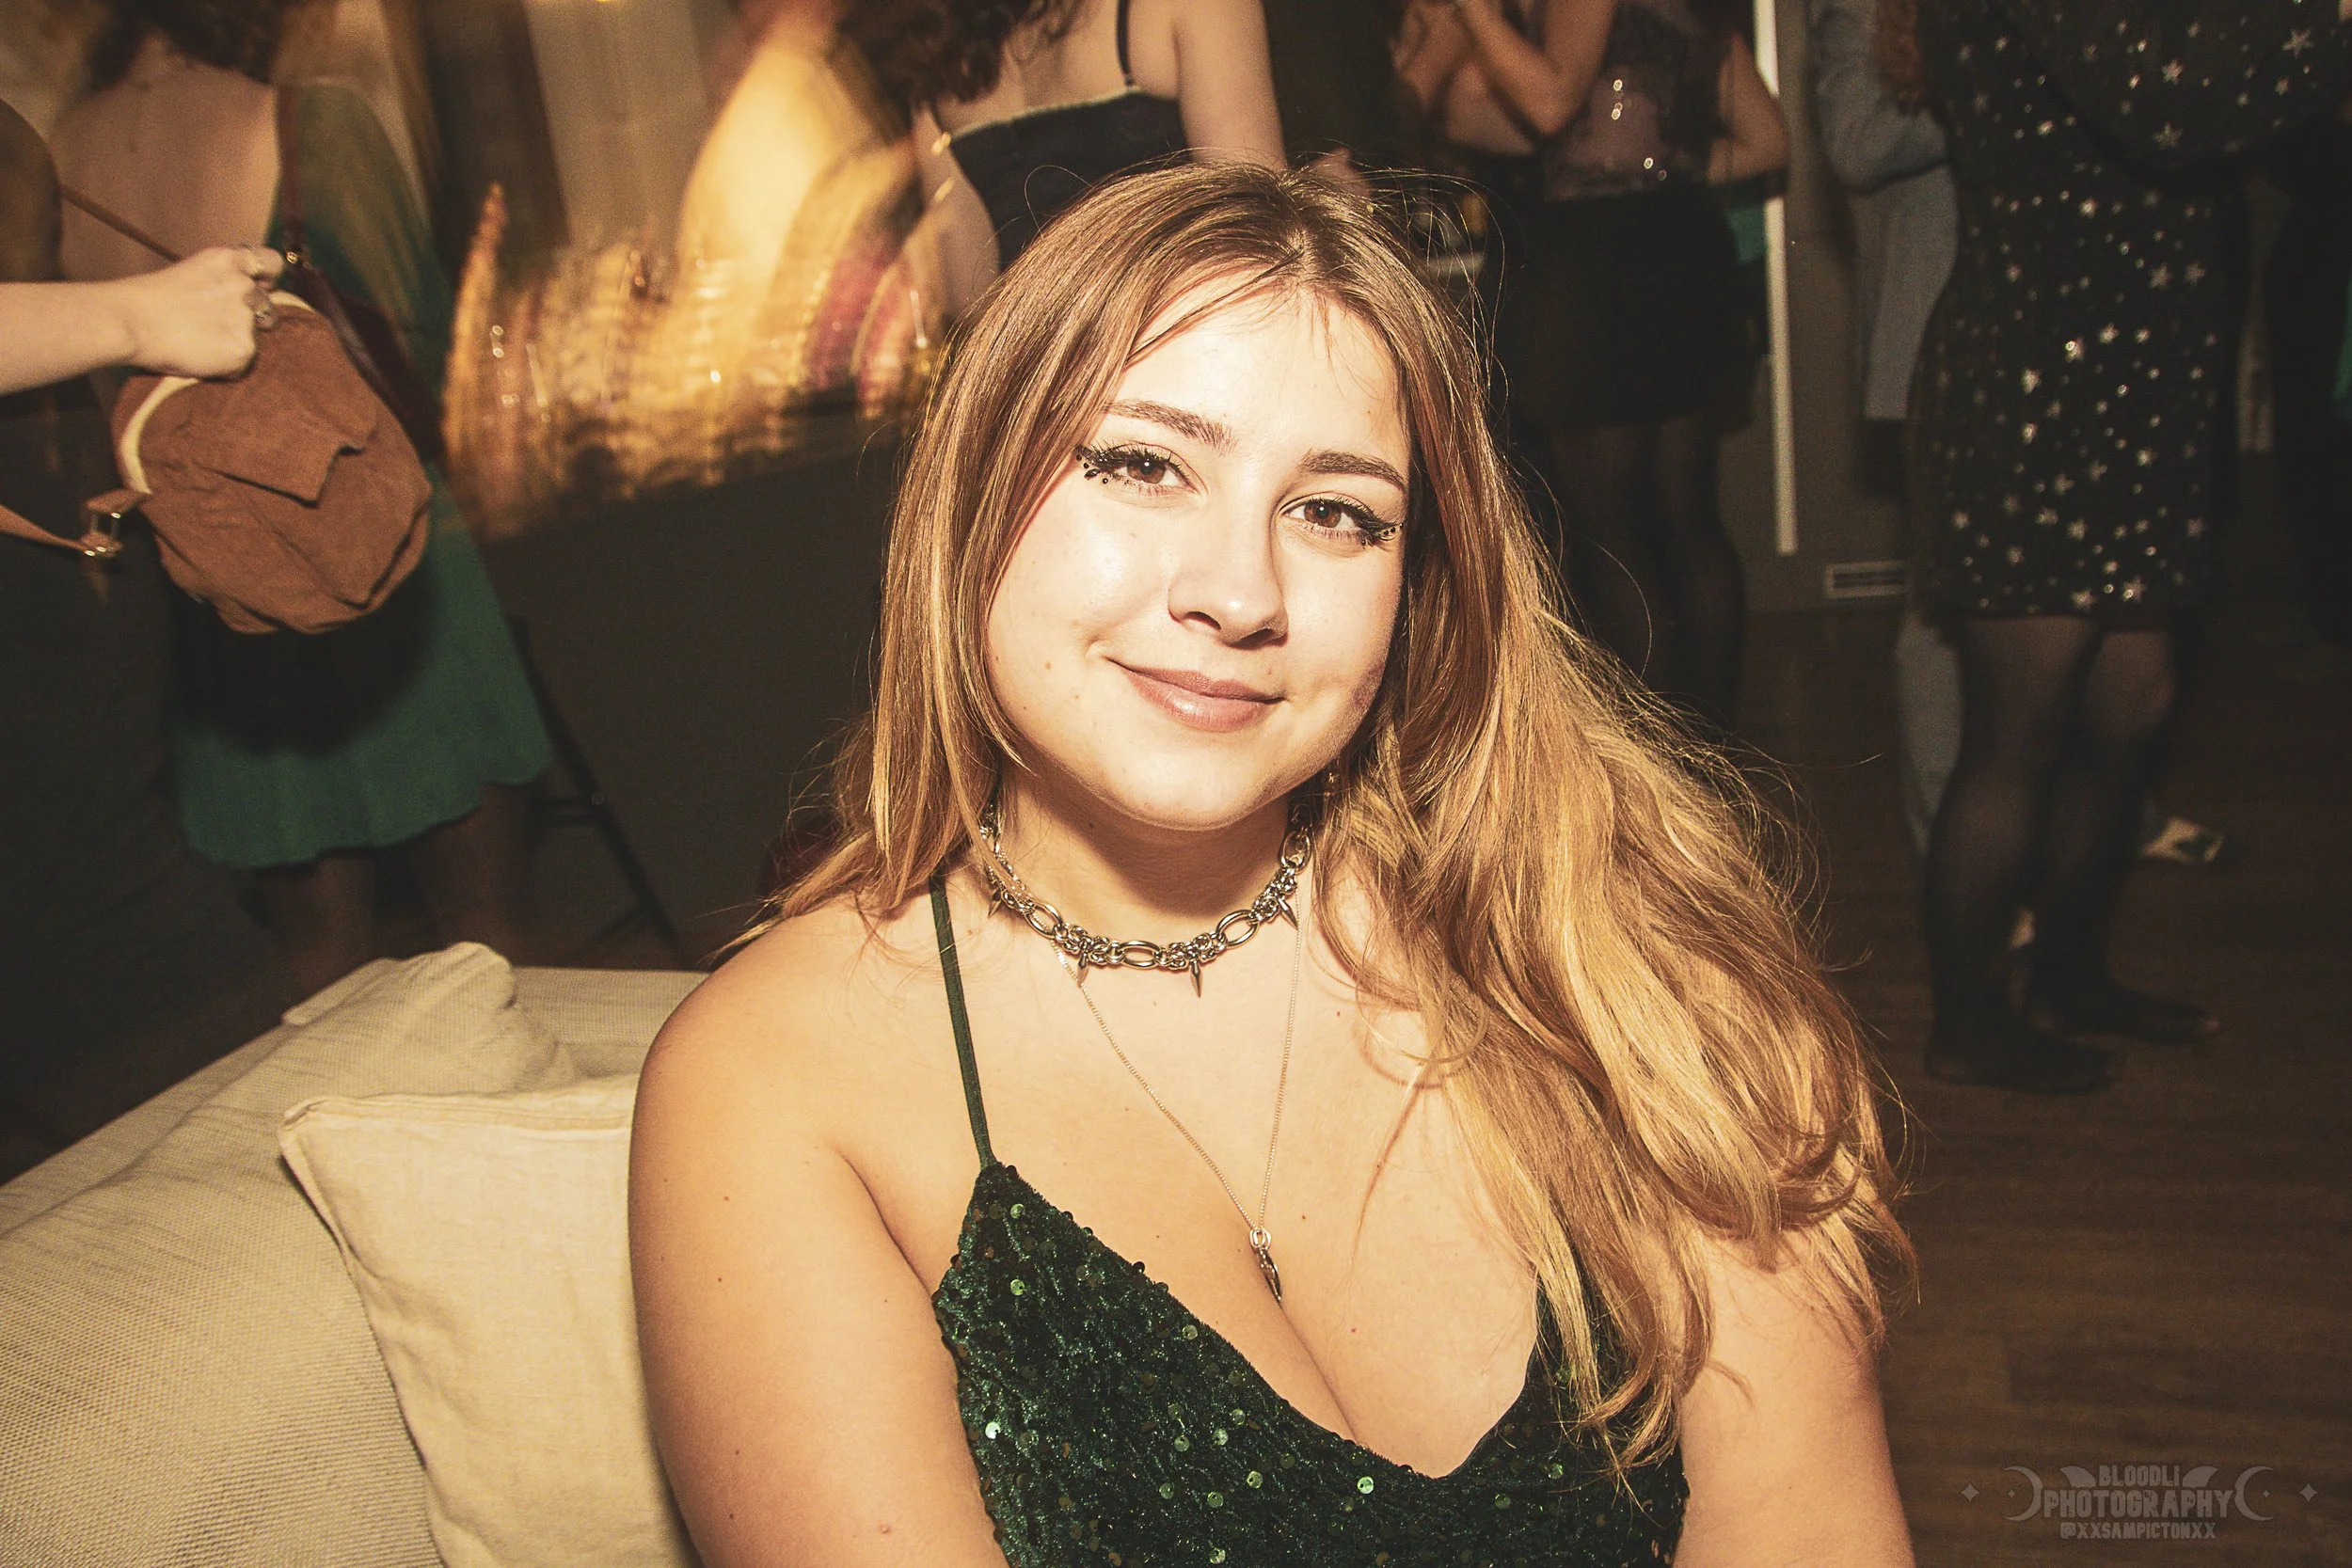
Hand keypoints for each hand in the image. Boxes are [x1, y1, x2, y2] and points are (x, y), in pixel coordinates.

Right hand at [113, 245, 284, 378]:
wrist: (128, 322)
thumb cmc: (148, 299)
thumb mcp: (192, 273)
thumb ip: (221, 280)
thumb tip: (240, 295)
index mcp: (229, 260)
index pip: (271, 263)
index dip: (267, 278)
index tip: (258, 288)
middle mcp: (243, 286)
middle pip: (266, 304)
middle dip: (251, 315)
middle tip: (216, 324)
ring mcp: (246, 318)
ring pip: (256, 334)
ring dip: (238, 337)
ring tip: (202, 340)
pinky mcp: (244, 349)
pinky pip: (242, 362)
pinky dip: (226, 364)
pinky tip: (200, 356)